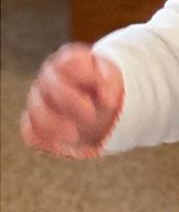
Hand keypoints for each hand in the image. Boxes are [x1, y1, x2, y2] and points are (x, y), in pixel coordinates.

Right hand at [20, 43, 124, 157]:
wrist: (100, 103)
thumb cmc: (105, 86)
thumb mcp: (114, 80)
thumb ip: (109, 84)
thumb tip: (107, 99)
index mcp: (69, 63)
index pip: (69, 63)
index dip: (86, 76)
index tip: (106, 93)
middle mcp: (49, 80)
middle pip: (49, 85)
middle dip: (70, 100)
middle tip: (91, 113)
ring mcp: (40, 102)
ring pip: (36, 111)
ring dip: (53, 124)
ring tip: (74, 135)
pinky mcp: (38, 124)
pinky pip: (31, 132)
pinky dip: (45, 141)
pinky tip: (64, 148)